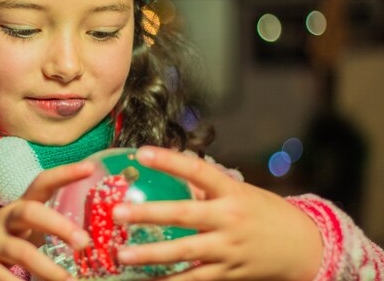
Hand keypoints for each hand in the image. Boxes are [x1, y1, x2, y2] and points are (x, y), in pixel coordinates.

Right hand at [0, 161, 93, 280]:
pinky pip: (2, 277)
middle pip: (30, 212)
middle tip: (83, 242)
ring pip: (20, 251)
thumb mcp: (24, 228)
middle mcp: (6, 219)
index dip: (65, 173)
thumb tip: (94, 235)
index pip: (43, 183)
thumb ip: (50, 226)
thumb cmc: (4, 241)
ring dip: (47, 267)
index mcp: (21, 207)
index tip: (89, 167)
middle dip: (58, 225)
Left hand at [112, 146, 322, 280]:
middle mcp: (228, 219)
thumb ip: (207, 188)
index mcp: (231, 191)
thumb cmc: (265, 212)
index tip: (142, 154)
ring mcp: (228, 248)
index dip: (170, 161)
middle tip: (117, 213)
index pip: (197, 171)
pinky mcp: (229, 273)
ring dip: (150, 255)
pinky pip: (195, 279)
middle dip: (148, 214)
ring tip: (122, 255)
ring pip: (184, 252)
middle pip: (183, 215)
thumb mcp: (240, 192)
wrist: (304, 246)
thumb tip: (173, 175)